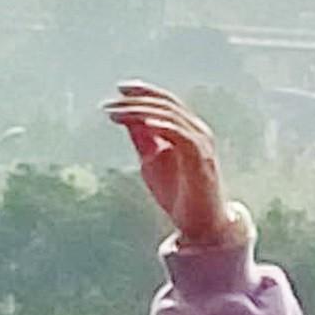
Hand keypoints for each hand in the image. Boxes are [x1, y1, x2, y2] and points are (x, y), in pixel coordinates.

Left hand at [109, 83, 245, 253]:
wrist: (201, 226)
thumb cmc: (178, 195)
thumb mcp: (152, 163)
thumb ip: (143, 141)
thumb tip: (127, 118)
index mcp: (186, 130)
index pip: (165, 102)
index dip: (143, 92)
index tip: (119, 88)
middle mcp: (197, 131)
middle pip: (166, 104)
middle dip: (137, 99)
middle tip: (111, 103)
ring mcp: (201, 143)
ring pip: (171, 116)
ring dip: (141, 112)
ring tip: (117, 114)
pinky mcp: (202, 158)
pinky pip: (181, 135)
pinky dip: (163, 127)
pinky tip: (144, 125)